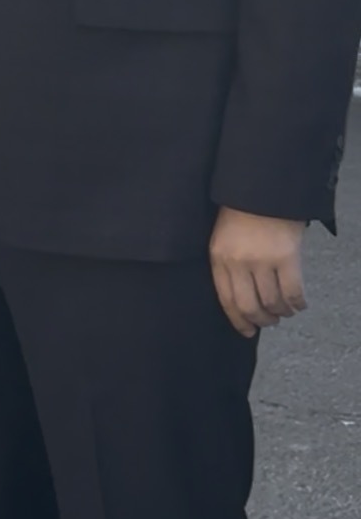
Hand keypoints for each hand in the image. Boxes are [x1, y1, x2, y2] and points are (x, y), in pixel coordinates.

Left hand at [210, 207, 306, 337]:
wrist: (262, 187)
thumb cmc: (240, 210)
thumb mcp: (223, 237)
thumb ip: (228, 264)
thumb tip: (240, 299)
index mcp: (219, 257)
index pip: (226, 300)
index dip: (238, 320)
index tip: (247, 331)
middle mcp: (239, 262)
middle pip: (250, 306)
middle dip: (261, 321)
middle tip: (269, 322)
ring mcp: (263, 260)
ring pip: (272, 303)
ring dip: (280, 313)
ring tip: (284, 312)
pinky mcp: (286, 257)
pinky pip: (293, 292)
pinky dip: (297, 304)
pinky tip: (299, 304)